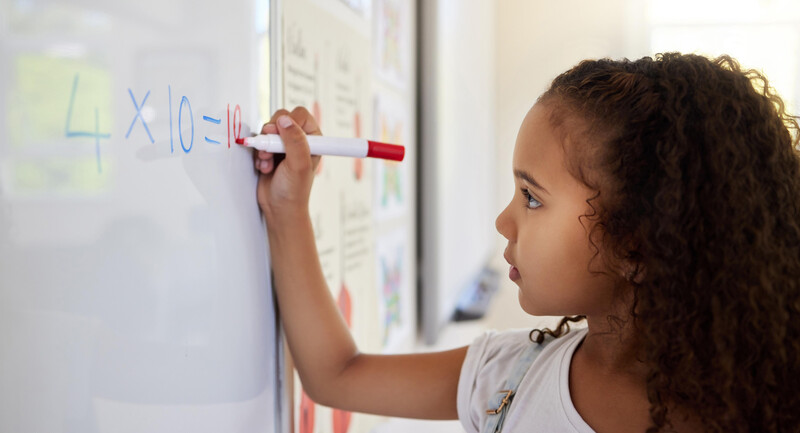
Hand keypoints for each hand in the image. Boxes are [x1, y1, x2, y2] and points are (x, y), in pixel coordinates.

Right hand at [254, 107, 321, 222]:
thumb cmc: (294, 190)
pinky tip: (264, 167)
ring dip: (264, 146)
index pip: (300, 115)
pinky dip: (258, 154)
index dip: (287, 122)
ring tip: (269, 163)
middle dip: (271, 135)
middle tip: (271, 150)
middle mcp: (299, 139)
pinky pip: (259, 142)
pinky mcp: (270, 151)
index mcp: (313, 139)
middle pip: (281, 118)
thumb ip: (294, 140)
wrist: (279, 207)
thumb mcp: (298, 164)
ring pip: (267, 130)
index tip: (279, 134)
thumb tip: (284, 120)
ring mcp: (283, 145)